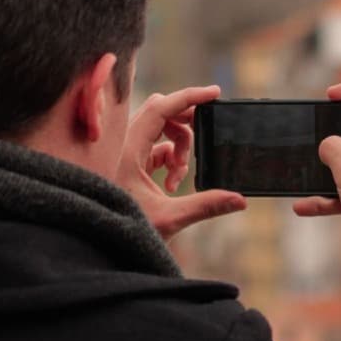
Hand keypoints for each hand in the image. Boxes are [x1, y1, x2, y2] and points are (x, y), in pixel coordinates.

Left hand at [117, 85, 246, 240]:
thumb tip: (240, 200)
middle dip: (187, 123)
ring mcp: (127, 154)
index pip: (160, 108)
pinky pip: (157, 147)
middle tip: (207, 131)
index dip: (189, 97)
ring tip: (180, 174)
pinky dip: (171, 159)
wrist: (100, 247)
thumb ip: (206, 206)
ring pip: (161, 130)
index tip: (214, 93)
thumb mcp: (170, 219)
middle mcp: (124, 146)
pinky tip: (172, 184)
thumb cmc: (124, 231)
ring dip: (180, 146)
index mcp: (128, 150)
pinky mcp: (132, 164)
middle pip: (161, 112)